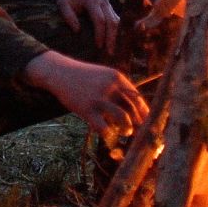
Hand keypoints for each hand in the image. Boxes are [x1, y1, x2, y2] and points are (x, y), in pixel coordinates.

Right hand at [23, 51, 147, 141]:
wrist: (59, 72)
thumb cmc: (85, 77)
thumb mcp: (104, 76)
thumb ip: (119, 89)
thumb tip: (137, 109)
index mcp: (117, 77)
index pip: (137, 97)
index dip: (145, 112)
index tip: (147, 122)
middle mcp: (110, 87)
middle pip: (133, 109)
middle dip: (139, 123)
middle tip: (140, 131)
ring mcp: (98, 98)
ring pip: (123, 119)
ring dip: (127, 129)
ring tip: (126, 132)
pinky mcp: (86, 109)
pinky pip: (103, 127)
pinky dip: (109, 134)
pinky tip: (108, 134)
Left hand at [56, 0, 120, 58]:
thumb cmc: (69, 0)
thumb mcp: (62, 3)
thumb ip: (67, 15)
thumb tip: (77, 30)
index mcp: (92, 0)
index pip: (100, 19)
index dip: (100, 34)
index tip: (99, 46)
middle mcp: (104, 2)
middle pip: (112, 22)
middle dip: (111, 38)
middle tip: (110, 53)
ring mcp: (109, 6)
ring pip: (118, 23)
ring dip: (117, 38)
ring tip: (114, 52)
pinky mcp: (112, 11)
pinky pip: (118, 23)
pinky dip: (118, 34)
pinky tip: (116, 45)